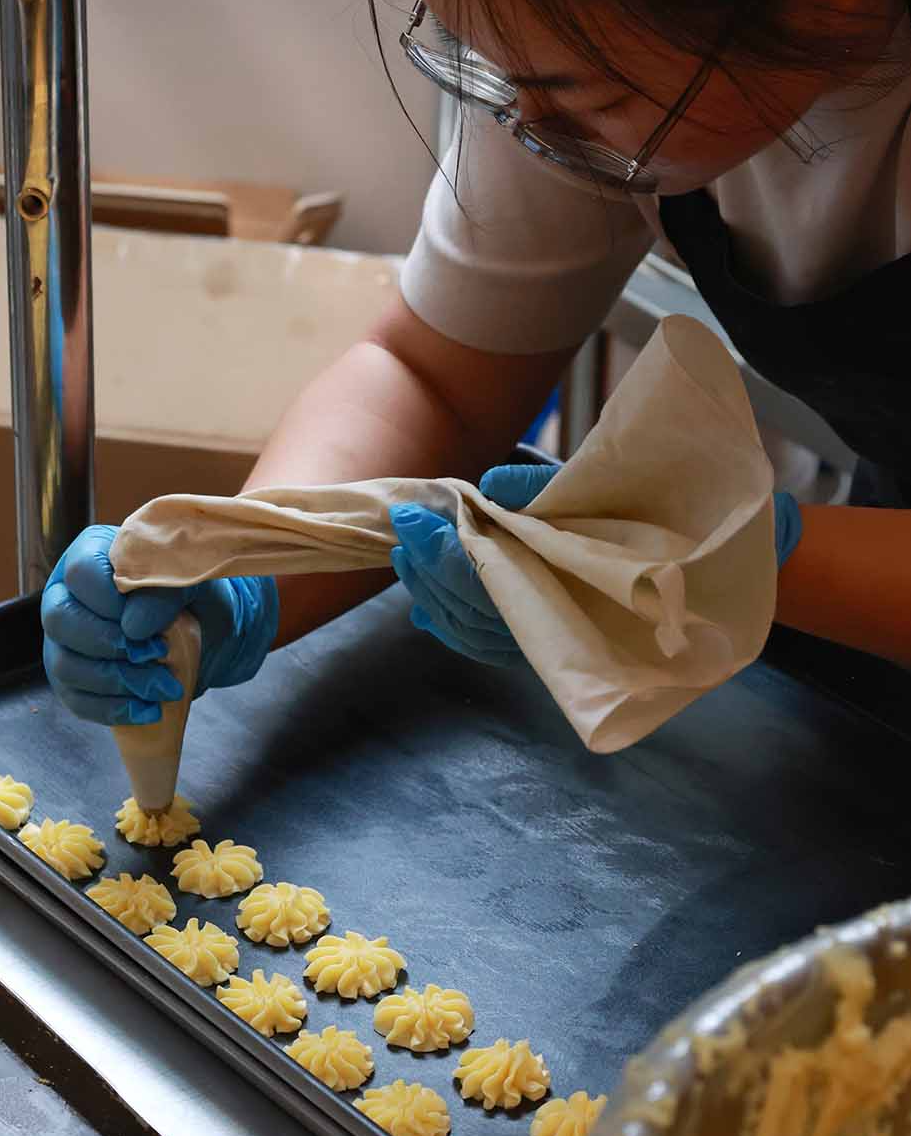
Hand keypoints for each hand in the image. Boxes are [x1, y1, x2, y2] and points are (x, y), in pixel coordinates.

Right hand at [41, 524, 278, 725]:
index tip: (150, 621)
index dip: (113, 602)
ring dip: (116, 681)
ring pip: (63, 664)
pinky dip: (113, 709)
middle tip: (156, 654)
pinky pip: (76, 699)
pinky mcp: (73, 679)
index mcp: (93, 554)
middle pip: (59, 619)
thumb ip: (166, 589)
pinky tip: (148, 709)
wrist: (212, 634)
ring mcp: (65, 639)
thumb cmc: (197, 597)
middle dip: (111, 645)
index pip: (81, 573)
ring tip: (163, 686)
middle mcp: (68, 594)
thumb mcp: (193, 581)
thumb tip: (133, 625)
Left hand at [392, 461, 802, 665]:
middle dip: (430, 565)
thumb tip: (483, 490)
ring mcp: (557, 641)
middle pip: (471, 606)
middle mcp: (561, 627)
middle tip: (402, 526)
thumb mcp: (611, 494)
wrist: (732, 569)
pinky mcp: (555, 644)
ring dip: (433, 592)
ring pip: (474, 630)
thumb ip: (544, 495)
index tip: (415, 519)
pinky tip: (426, 607)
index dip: (443, 552)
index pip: (486, 580)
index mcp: (570, 592)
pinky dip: (453, 625)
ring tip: (407, 555)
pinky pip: (491, 646)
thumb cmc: (674, 522)